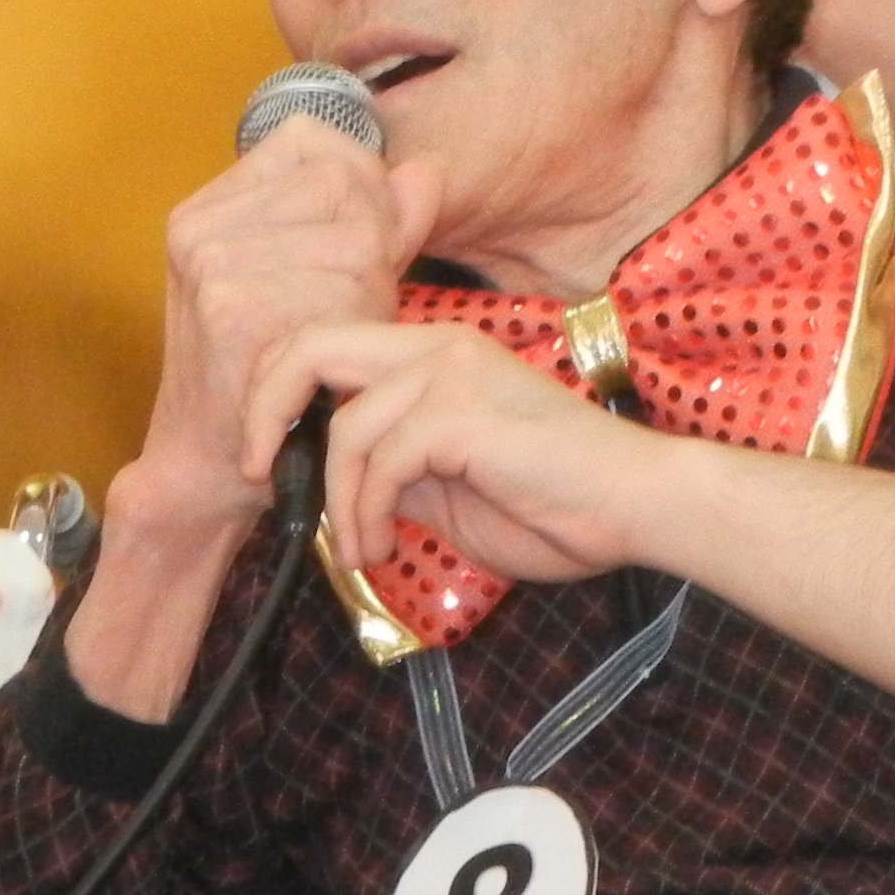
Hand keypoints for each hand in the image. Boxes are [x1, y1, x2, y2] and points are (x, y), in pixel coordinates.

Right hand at [127, 118, 439, 537]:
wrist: (210, 466)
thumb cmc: (264, 376)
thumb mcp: (316, 284)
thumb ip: (376, 225)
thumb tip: (427, 173)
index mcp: (208, 207)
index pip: (314, 141)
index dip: (361, 181)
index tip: (364, 240)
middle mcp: (200, 225)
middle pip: (344, 183)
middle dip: (375, 242)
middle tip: (354, 305)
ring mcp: (213, 265)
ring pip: (354, 239)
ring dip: (370, 293)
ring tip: (337, 338)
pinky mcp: (234, 311)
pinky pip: (345, 290)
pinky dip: (357, 327)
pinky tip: (330, 362)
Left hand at [246, 319, 660, 588]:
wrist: (634, 506)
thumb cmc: (554, 502)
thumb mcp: (447, 484)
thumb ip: (391, 468)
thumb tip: (329, 486)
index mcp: (433, 354)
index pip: (325, 344)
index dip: (276, 394)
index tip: (266, 456)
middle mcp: (438, 347)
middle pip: (310, 347)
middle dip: (264, 410)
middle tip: (259, 473)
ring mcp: (453, 374)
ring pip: (346, 426)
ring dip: (338, 503)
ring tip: (361, 551)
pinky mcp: (464, 413)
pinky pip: (381, 462)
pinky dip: (366, 514)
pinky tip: (384, 547)